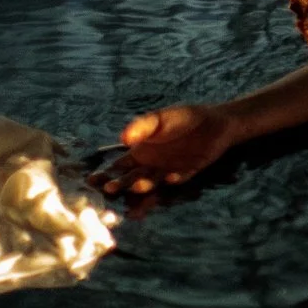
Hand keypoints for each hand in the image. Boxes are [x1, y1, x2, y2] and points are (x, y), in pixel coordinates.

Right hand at [92, 104, 236, 195]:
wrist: (216, 121)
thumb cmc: (184, 118)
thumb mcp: (161, 118)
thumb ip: (142, 126)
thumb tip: (123, 138)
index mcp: (141, 152)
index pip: (118, 166)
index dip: (105, 173)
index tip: (91, 180)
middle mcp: (152, 165)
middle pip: (131, 178)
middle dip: (120, 184)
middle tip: (110, 189)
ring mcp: (169, 170)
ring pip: (153, 181)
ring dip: (145, 185)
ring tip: (138, 185)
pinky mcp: (190, 171)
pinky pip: (181, 176)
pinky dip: (177, 178)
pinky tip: (172, 177)